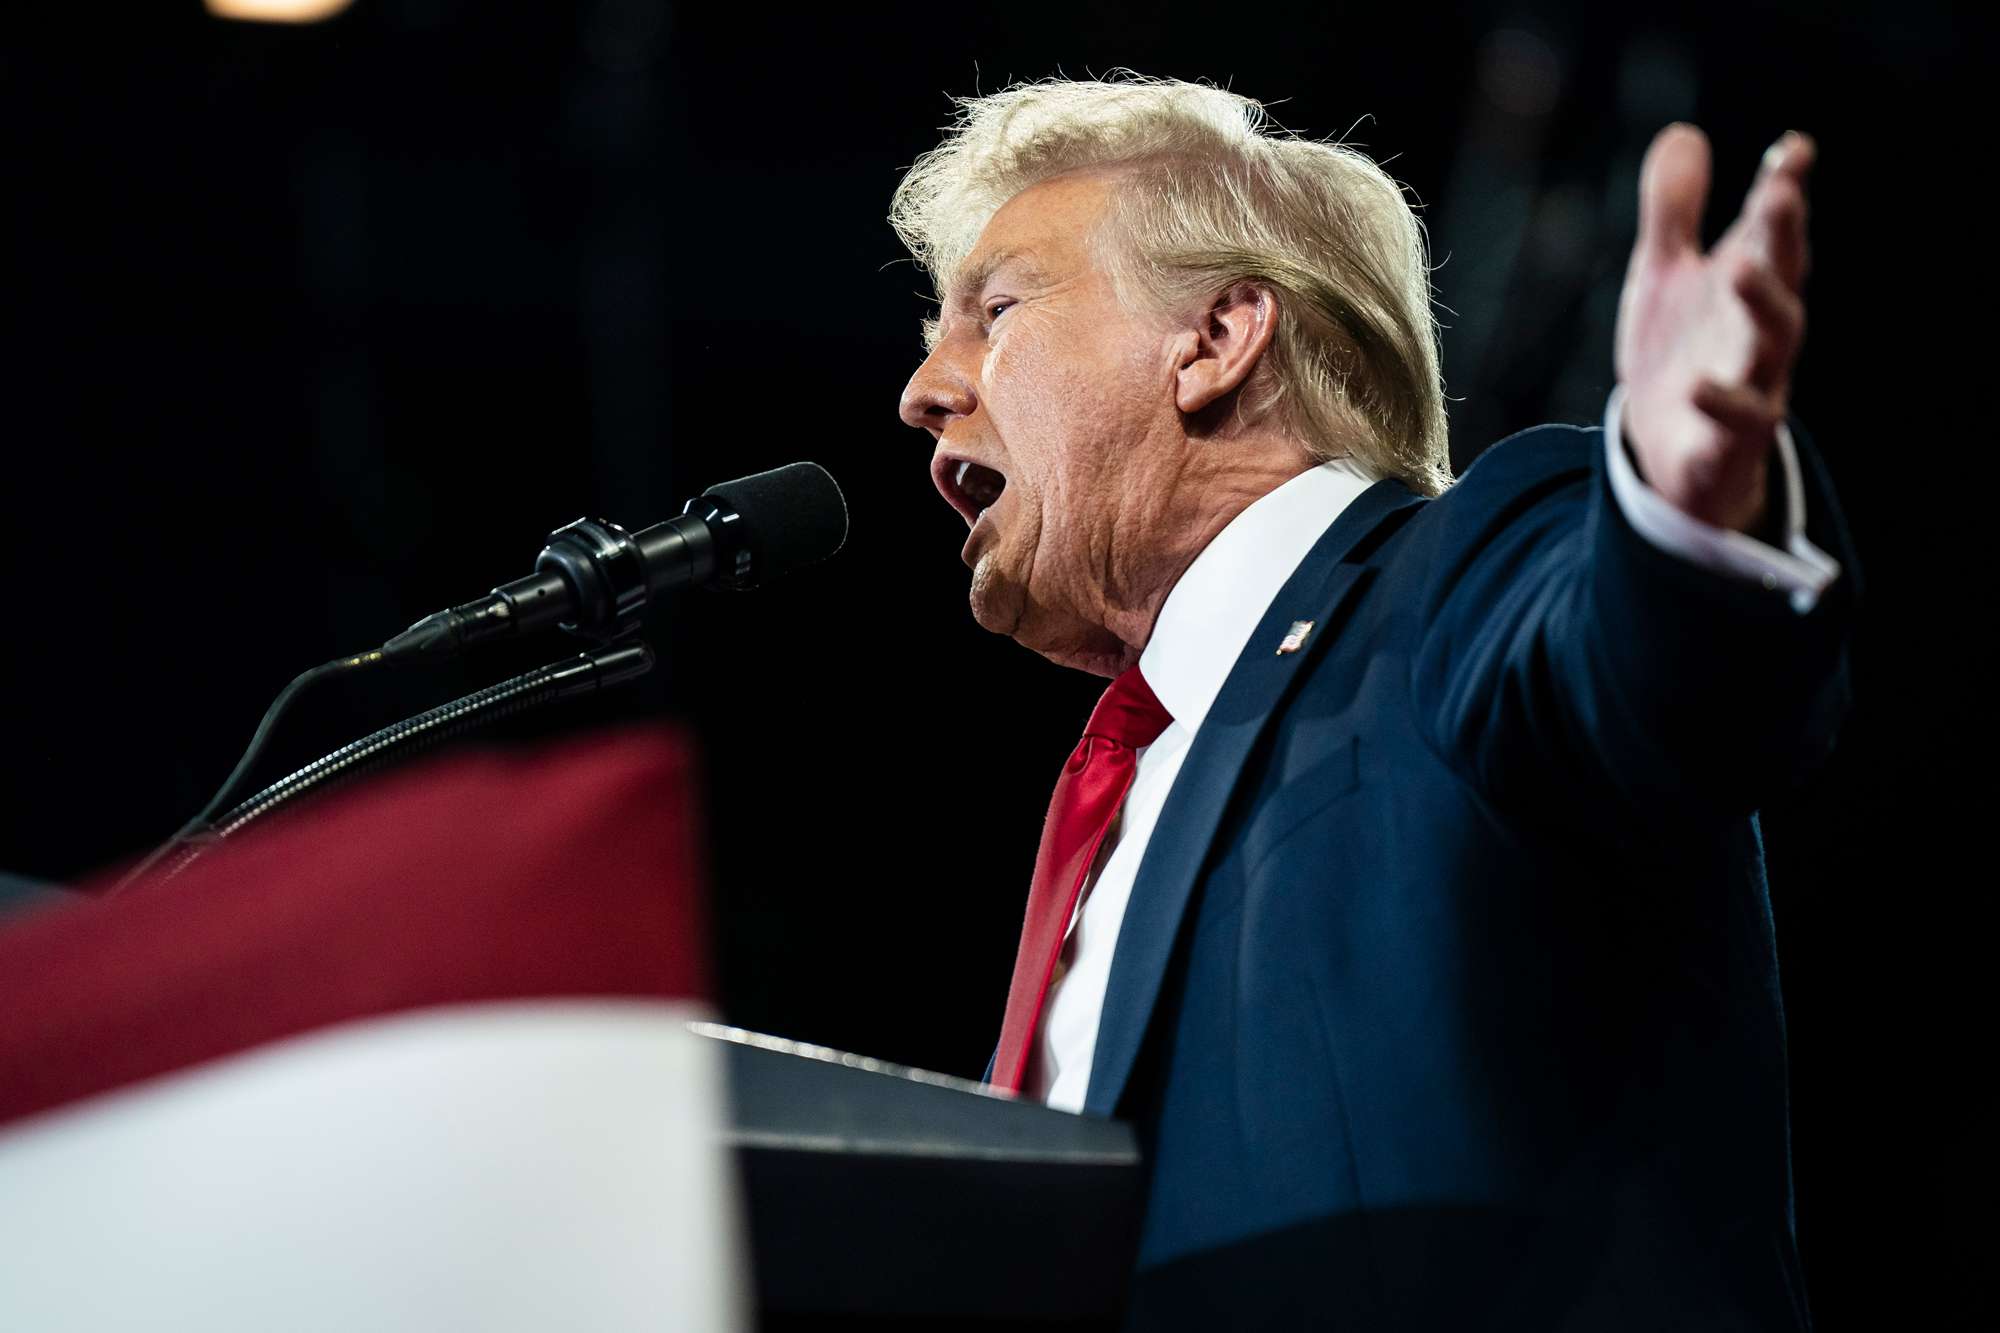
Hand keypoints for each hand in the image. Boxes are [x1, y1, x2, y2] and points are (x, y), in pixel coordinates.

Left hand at [1614, 124, 1812, 533]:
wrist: (1669, 457)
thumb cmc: (1679, 355)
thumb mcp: (1666, 278)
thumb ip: (1674, 212)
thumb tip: (1684, 134)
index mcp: (1747, 285)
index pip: (1771, 231)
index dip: (1784, 189)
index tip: (1793, 149)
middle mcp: (1758, 331)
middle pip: (1783, 278)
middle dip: (1782, 236)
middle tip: (1779, 193)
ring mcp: (1751, 385)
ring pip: (1772, 346)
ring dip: (1763, 305)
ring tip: (1742, 268)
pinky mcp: (1727, 441)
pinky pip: (1735, 424)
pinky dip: (1723, 405)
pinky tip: (1699, 388)